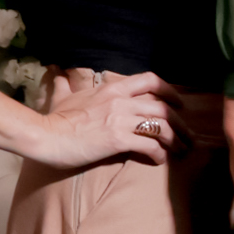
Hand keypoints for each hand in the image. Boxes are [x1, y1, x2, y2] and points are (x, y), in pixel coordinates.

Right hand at [35, 69, 181, 167]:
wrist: (44, 135)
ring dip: (176, 140)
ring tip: (181, 151)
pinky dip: (159, 154)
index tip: (179, 104)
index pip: (150, 81)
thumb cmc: (54, 118)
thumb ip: (66, 85)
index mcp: (113, 88)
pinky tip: (160, 161)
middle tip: (188, 137)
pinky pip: (149, 146)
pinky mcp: (118, 140)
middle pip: (163, 108)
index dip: (170, 92)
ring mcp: (121, 120)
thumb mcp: (63, 96)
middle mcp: (121, 101)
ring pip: (162, 127)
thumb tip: (58, 73)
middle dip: (181, 124)